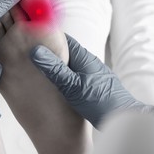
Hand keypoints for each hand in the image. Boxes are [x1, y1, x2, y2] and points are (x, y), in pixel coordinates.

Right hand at [31, 34, 153, 128]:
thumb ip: (54, 69)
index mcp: (84, 57)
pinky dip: (65, 77)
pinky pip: (76, 75)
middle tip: (30, 56)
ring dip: (58, 66)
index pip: (64, 40)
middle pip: (66, 52)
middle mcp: (89, 62)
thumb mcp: (72, 86)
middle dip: (50, 52)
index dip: (48, 37)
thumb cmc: (100, 102)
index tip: (30, 38)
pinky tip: (57, 86)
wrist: (123, 117)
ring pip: (71, 65)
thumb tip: (36, 51)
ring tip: (39, 71)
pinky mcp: (94, 84)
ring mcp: (93, 73)